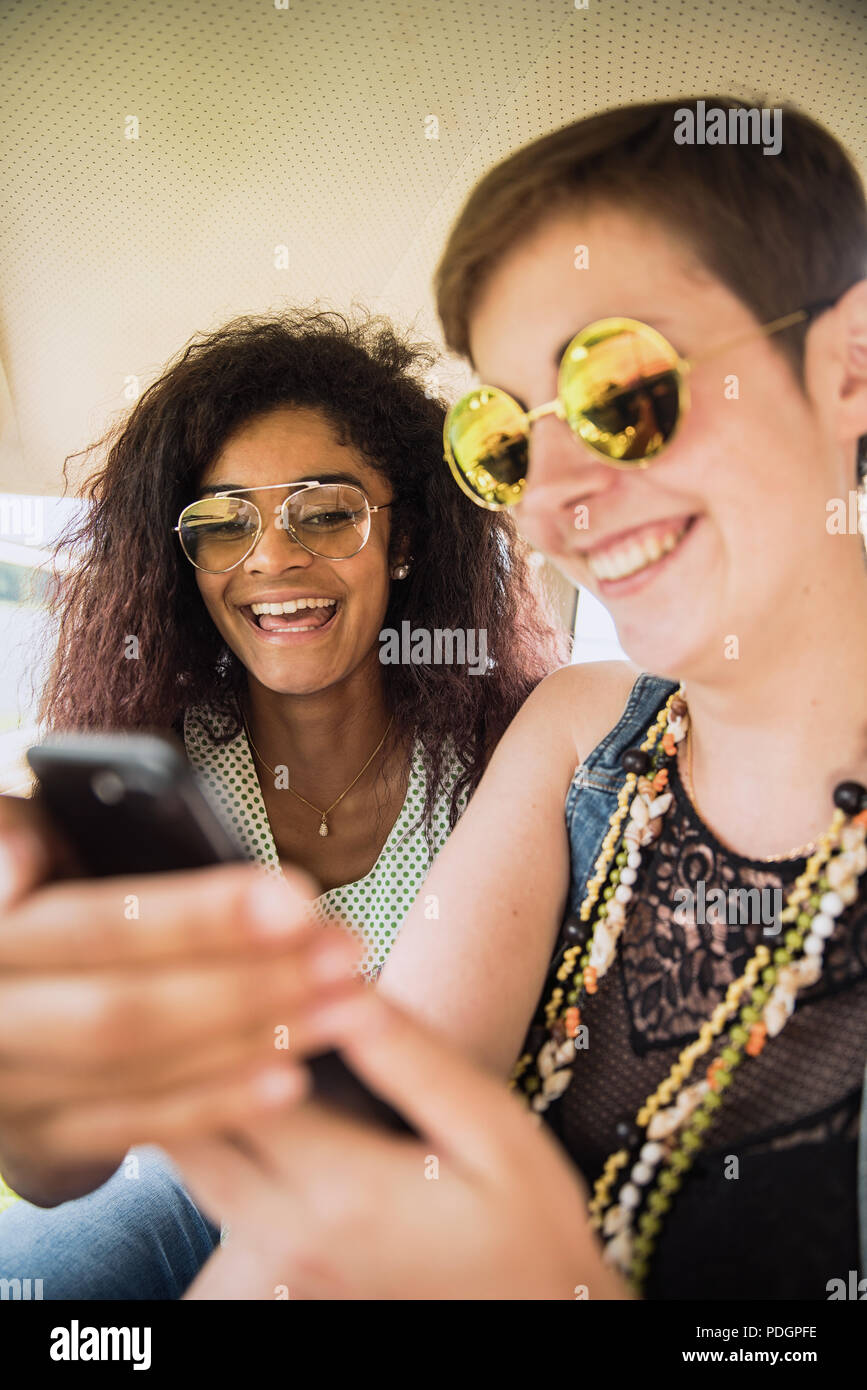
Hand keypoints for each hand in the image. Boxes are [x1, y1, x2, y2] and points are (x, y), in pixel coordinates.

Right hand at [0, 795, 359, 1203]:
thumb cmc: (24, 888)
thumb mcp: (15, 836)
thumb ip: (14, 833)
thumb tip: (16, 876)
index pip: (95, 929)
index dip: (196, 918)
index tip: (299, 899)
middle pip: (126, 1014)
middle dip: (249, 983)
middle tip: (347, 952)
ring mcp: (12, 1093)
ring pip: (142, 1074)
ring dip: (256, 1038)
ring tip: (349, 1004)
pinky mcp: (44, 1141)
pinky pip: (139, 1128)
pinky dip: (218, 1104)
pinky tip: (294, 1075)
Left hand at [171, 990, 631, 1300]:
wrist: (544, 1324)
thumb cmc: (530, 1224)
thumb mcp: (492, 1131)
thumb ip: (411, 1062)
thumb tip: (344, 986)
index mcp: (342, 1190)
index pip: (244, 1079)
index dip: (236, 1006)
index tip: (253, 948)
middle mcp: (288, 1235)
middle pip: (188, 1130)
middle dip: (189, 1047)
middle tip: (211, 977)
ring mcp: (276, 1268)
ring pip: (188, 1170)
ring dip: (192, 1095)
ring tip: (216, 1028)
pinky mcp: (278, 1281)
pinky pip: (214, 1202)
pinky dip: (212, 1143)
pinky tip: (240, 1098)